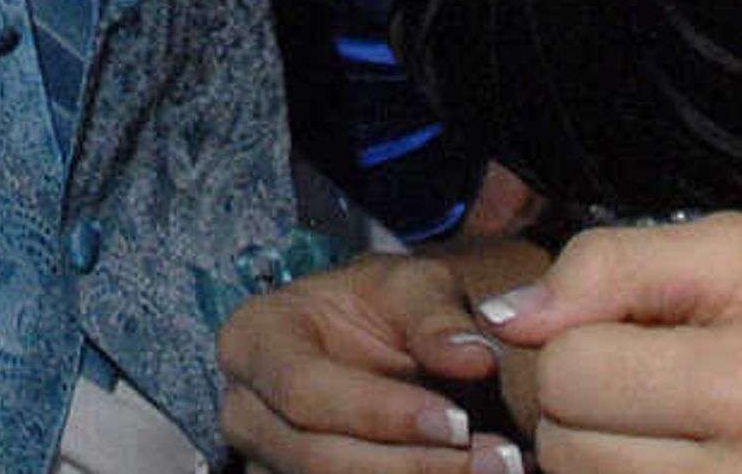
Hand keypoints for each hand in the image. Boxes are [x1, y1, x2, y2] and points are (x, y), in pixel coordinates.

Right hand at [218, 249, 523, 472]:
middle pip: (315, 457)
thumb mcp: (410, 286)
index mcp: (253, 340)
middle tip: (497, 458)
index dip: (379, 413)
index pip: (303, 389)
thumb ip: (437, 317)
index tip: (458, 422)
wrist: (367, 344)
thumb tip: (475, 358)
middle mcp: (243, 410)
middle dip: (410, 465)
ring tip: (496, 468)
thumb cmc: (379, 307)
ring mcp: (262, 461)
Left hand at [480, 216, 741, 471]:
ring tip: (662, 424)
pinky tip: (673, 461)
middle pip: (568, 453)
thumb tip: (509, 315)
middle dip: (579, 407)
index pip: (571, 373)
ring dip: (600, 460)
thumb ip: (617, 266)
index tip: (625, 329)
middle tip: (643, 380)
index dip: (573, 339)